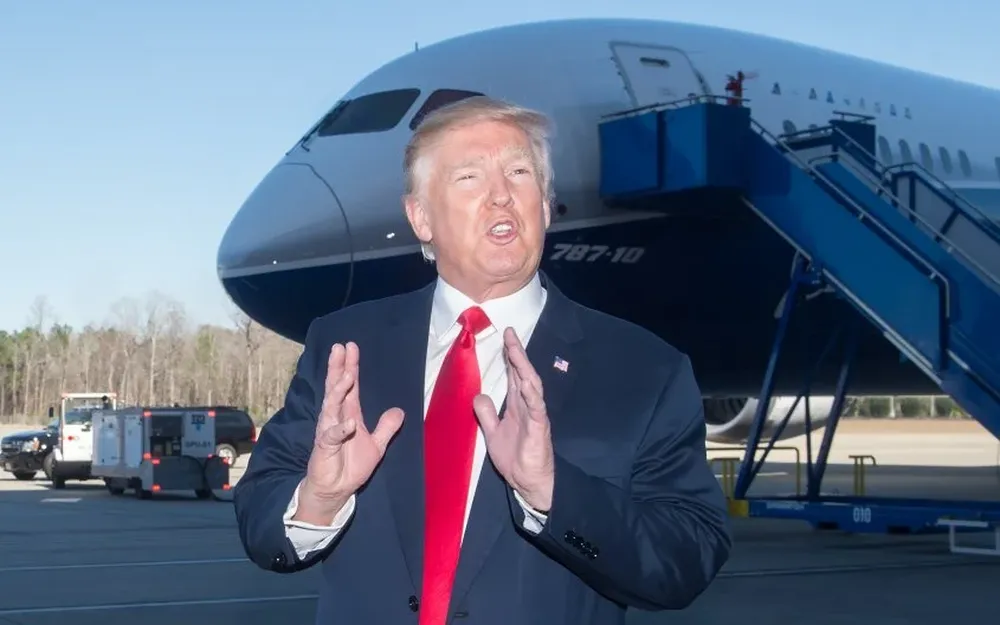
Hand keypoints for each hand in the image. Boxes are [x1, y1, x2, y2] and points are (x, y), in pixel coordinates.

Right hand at [299, 342, 403, 516]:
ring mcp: (328, 431)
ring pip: (331, 406)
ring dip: (338, 391)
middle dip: (338, 368)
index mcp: (349, 414)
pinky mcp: (324, 447)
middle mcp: (336, 418)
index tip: (350, 346)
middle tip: (339, 348)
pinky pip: (331, 435)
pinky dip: (340, 429)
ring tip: (345, 376)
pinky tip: (349, 422)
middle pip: (336, 388)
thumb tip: (400, 410)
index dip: (350, 366)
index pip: (350, 386)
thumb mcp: (377, 445)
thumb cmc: (352, 466)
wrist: (337, 490)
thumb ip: (386, 427)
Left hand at [473, 328, 553, 510]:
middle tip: (510, 333)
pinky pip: (536, 408)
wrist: (528, 483)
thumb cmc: (515, 459)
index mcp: (517, 406)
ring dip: (524, 367)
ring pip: (531, 386)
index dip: (510, 358)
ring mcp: (535, 415)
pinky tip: (527, 382)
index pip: (514, 376)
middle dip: (517, 354)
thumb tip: (478, 395)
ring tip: (516, 350)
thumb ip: (486, 414)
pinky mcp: (539, 429)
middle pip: (523, 374)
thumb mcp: (492, 433)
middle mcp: (528, 406)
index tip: (506, 338)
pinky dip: (532, 394)